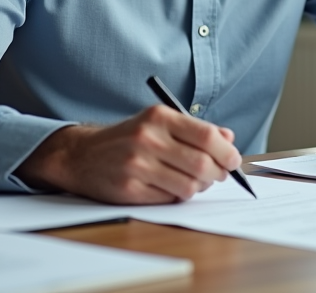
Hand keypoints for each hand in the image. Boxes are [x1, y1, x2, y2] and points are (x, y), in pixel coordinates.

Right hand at [15, 105, 241, 203]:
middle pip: (201, 164)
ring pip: (189, 185)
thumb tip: (229, 139)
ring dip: (198, 187)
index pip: (206, 135)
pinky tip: (169, 187)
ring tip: (193, 181)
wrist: (82, 155)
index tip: (233, 160)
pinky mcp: (129, 189)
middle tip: (218, 175)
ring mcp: (136, 165)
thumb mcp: (159, 123)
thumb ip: (196, 129)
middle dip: (217, 173)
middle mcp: (147, 139)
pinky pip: (169, 198)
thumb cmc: (129, 138)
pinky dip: (177, 196)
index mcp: (159, 117)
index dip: (226, 152)